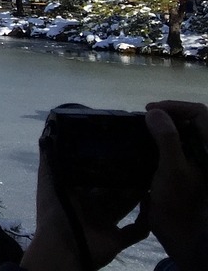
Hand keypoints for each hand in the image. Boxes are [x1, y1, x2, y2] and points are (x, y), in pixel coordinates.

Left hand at [19, 133, 147, 270]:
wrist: (61, 249)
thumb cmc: (54, 213)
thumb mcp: (47, 182)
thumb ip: (48, 161)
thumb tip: (48, 134)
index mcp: (77, 193)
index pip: (94, 175)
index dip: (105, 163)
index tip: (119, 147)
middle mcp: (92, 206)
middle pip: (114, 189)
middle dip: (126, 177)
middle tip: (142, 159)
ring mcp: (106, 223)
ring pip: (127, 205)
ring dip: (139, 194)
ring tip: (153, 175)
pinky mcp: (117, 240)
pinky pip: (137, 230)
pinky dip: (147, 220)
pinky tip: (153, 203)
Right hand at [145, 100, 207, 270]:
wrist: (183, 238)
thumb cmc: (181, 203)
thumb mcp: (173, 169)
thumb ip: (168, 139)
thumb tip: (155, 112)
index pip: (200, 113)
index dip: (176, 106)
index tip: (150, 110)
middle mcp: (206, 153)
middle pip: (193, 121)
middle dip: (169, 114)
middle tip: (144, 118)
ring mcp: (197, 163)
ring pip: (184, 133)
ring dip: (164, 127)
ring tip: (142, 129)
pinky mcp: (185, 172)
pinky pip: (176, 147)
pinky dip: (161, 141)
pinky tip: (144, 147)